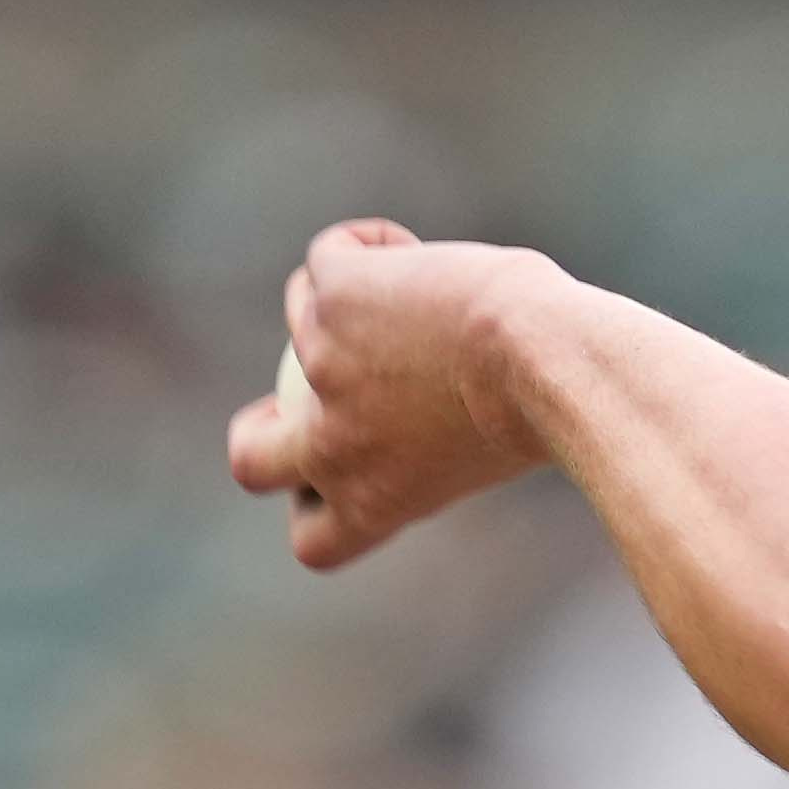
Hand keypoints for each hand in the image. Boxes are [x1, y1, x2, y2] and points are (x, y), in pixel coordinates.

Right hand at [227, 221, 549, 571]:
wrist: (539, 359)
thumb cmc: (538, 409)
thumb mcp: (476, 449)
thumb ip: (422, 443)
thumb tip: (413, 395)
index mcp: (374, 505)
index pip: (313, 541)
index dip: (314, 504)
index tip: (343, 469)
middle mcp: (333, 449)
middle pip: (249, 460)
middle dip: (262, 427)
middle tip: (304, 388)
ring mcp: (320, 372)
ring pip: (300, 313)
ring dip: (349, 293)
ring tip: (422, 290)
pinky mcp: (328, 299)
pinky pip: (329, 256)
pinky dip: (369, 248)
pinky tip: (413, 252)